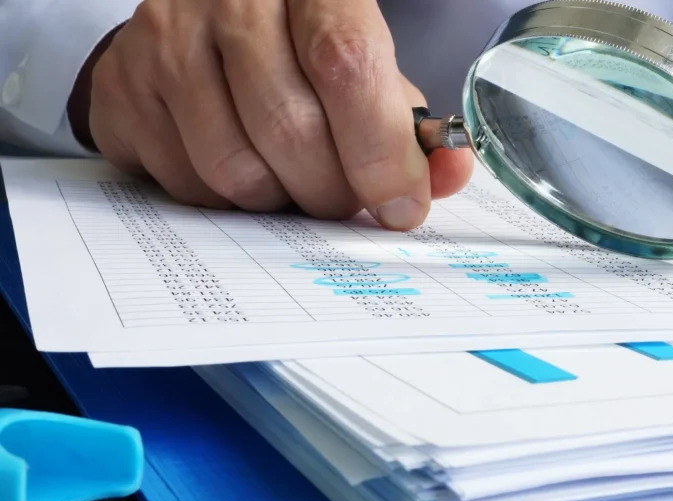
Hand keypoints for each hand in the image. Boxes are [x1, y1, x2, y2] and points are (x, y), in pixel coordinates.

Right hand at [69, 0, 473, 229]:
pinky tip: (238, 165)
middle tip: (343, 196)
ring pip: (234, 169)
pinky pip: (184, 183)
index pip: (346, 63)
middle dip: (332, 191)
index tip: (402, 203)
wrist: (204, 20)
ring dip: (277, 199)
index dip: (380, 150)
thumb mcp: (367, 69)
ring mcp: (164, 37)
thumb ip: (409, 127)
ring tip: (290, 178)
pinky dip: (223, 199)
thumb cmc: (301, 50)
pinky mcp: (121, 84)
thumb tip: (446, 176)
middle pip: (291, 129)